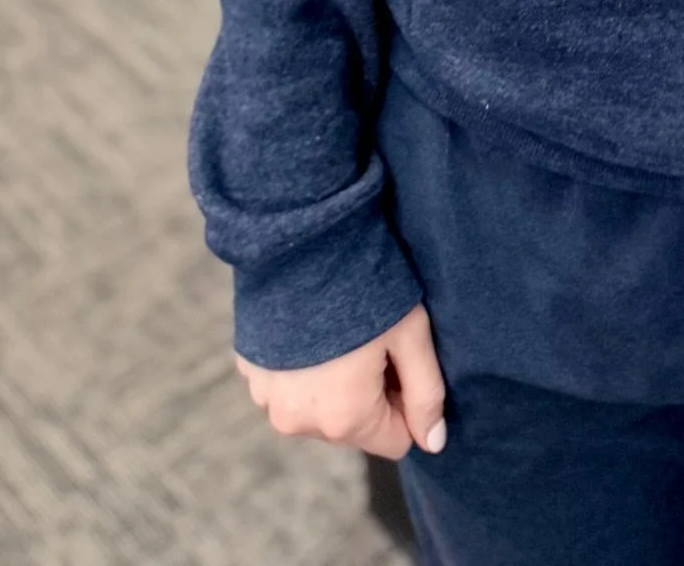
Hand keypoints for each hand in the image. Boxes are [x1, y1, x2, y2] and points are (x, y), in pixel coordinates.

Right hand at [236, 302, 446, 461]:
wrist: (302, 239)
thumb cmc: (365, 287)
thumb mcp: (411, 334)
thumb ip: (427, 394)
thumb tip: (433, 442)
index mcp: (344, 420)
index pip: (395, 441)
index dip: (407, 403)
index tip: (402, 361)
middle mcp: (300, 423)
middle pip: (354, 427)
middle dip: (370, 394)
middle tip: (373, 340)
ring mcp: (268, 401)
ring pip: (319, 410)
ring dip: (333, 385)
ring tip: (339, 332)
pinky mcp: (250, 374)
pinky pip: (288, 388)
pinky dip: (302, 369)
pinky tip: (310, 329)